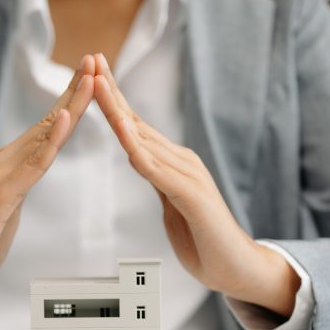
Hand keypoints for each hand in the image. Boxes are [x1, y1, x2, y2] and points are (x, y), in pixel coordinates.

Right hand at [0, 55, 95, 313]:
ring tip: (88, 78)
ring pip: (43, 136)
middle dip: (73, 90)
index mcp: (9, 166)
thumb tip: (30, 170)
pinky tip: (65, 120)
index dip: (70, 101)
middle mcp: (3, 163)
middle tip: (94, 59)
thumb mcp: (5, 209)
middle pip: (47, 122)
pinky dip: (50, 142)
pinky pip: (30, 166)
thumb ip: (18, 185)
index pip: (47, 129)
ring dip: (69, 105)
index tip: (91, 76)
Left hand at [92, 54, 298, 316]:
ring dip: (119, 113)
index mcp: (172, 163)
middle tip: (92, 60)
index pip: (136, 126)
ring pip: (144, 140)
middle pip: (137, 122)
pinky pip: (160, 173)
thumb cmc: (205, 240)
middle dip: (112, 92)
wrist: (237, 269)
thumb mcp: (172, 205)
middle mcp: (182, 161)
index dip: (113, 100)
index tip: (93, 74)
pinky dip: (140, 153)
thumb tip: (141, 161)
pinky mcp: (193, 197)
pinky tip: (124, 138)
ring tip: (99, 86)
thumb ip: (158, 180)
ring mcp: (189, 176)